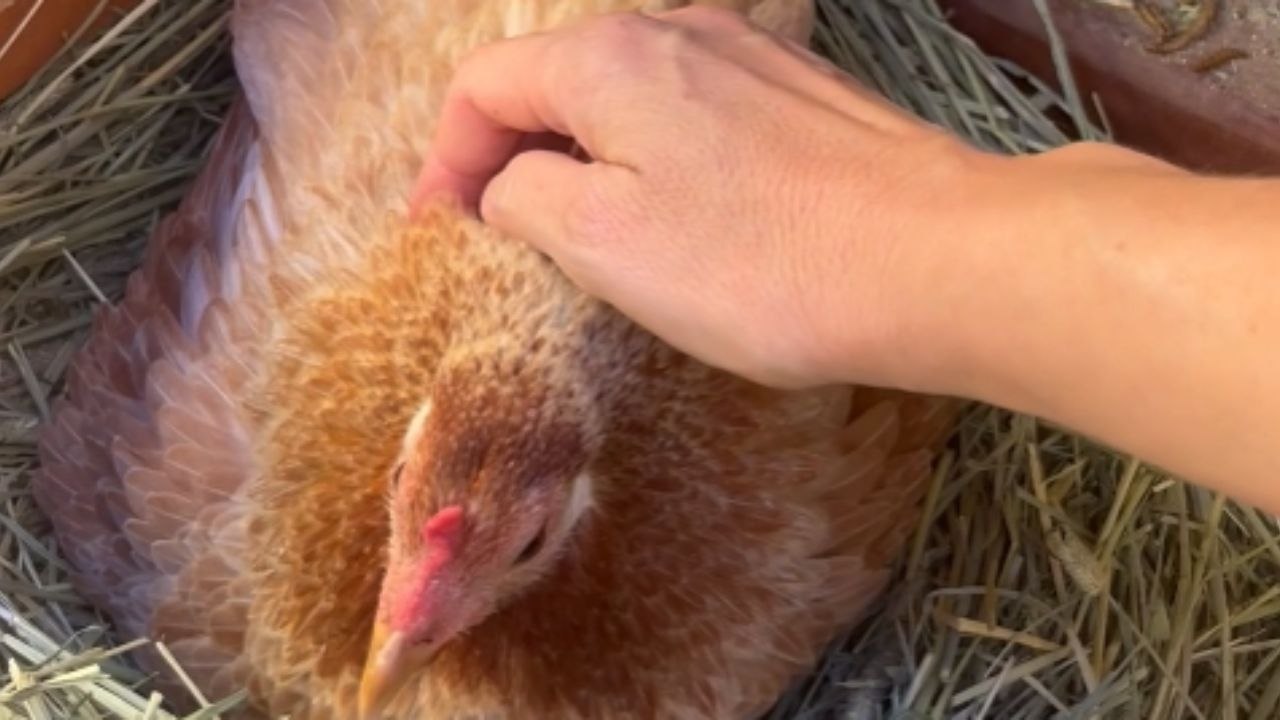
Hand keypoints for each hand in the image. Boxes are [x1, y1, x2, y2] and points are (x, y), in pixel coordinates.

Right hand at [411, 6, 994, 389]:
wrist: (935, 261)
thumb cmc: (763, 263)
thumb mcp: (603, 242)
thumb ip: (525, 196)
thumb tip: (511, 185)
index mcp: (610, 58)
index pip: (484, 87)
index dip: (447, 161)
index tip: (441, 233)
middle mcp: (677, 30)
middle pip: (554, 84)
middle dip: (510, 159)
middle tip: (497, 241)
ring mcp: (747, 56)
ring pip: (626, 100)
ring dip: (583, 161)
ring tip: (578, 239)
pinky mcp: (797, 97)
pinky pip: (691, 117)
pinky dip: (652, 161)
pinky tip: (672, 220)